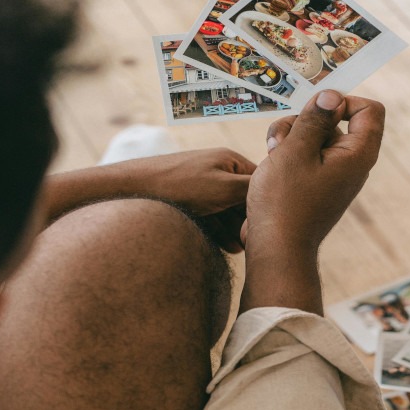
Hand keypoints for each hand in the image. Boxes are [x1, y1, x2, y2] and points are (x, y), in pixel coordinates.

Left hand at [41, 148, 256, 252]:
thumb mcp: (224, 189)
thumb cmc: (178, 185)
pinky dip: (219, 231)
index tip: (271, 226)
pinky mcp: (189, 200)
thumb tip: (279, 194)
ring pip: (229, 211)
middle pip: (246, 199)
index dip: (268, 205)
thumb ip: (253, 191)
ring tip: (239, 249)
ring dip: (235, 230)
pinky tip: (224, 247)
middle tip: (254, 242)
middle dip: (250, 221)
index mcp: (231, 160)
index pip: (262, 182)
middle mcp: (219, 170)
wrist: (130, 189)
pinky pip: (212, 216)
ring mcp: (203, 185)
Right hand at [241, 90, 384, 312]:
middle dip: (305, 119)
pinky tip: (272, 162)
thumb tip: (332, 95)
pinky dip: (289, 151)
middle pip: (336, 119)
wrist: (276, 249)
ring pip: (316, 134)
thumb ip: (314, 119)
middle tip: (284, 137)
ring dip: (291, 134)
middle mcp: (352, 163)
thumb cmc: (285, 203)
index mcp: (358, 154)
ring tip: (272, 152)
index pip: (369, 109)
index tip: (314, 110)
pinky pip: (307, 154)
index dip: (343, 101)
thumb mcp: (296, 151)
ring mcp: (334, 173)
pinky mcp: (318, 182)